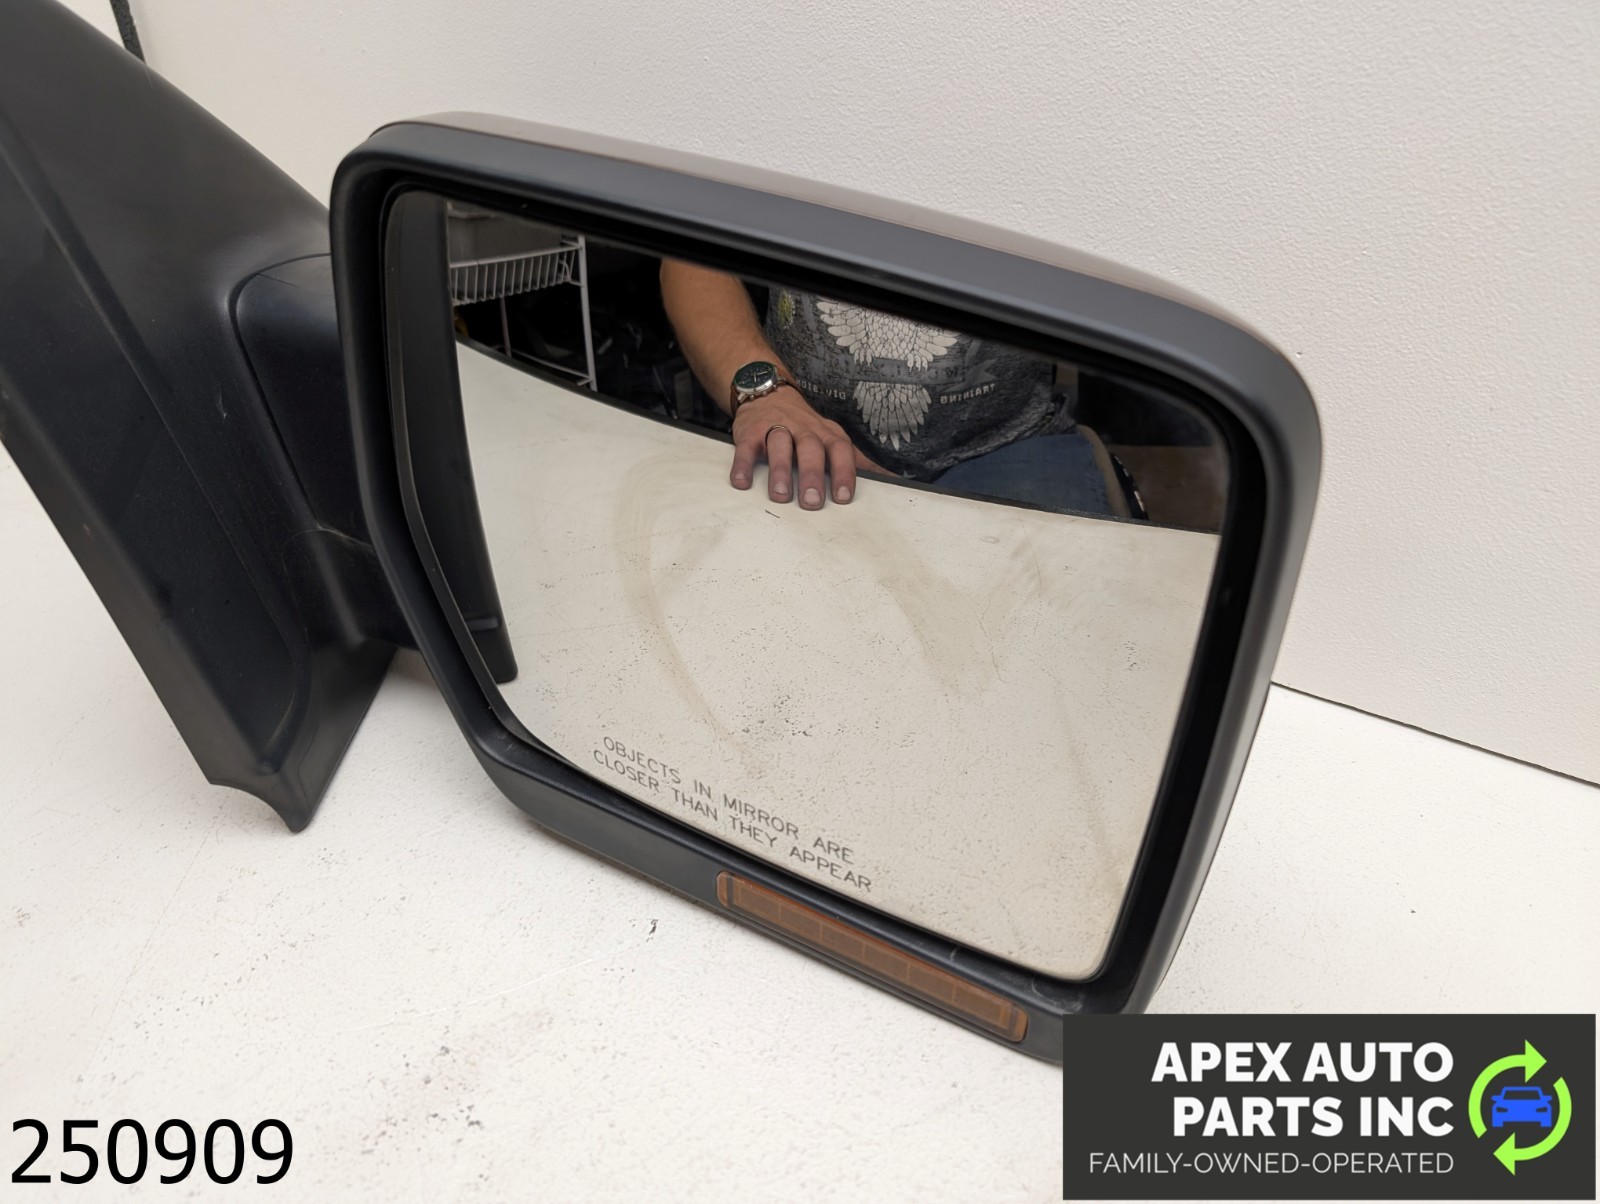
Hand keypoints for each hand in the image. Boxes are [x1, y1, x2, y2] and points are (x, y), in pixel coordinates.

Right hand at [729, 386, 885, 508]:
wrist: (767, 391)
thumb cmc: (803, 425)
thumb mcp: (830, 436)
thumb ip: (852, 459)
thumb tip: (888, 478)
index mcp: (825, 433)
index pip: (840, 449)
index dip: (843, 472)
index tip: (843, 497)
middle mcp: (802, 429)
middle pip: (810, 448)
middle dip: (812, 475)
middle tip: (812, 502)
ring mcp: (775, 428)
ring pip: (780, 445)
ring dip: (780, 470)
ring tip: (780, 495)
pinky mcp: (750, 432)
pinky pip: (745, 448)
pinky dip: (743, 465)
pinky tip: (742, 483)